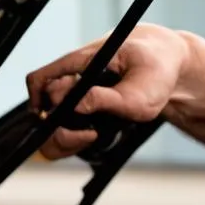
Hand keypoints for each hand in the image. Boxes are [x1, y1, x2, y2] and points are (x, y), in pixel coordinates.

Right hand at [25, 25, 190, 159]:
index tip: (75, 123)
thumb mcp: (135, 92)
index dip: (47, 106)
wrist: (163, 67)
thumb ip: (103, 99)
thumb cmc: (153, 73)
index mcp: (77, 63)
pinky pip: (65, 130)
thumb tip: (75, 105)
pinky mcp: (82, 110)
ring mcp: (74, 95)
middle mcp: (70, 78)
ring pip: (51, 125)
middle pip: (41, 109)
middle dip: (58, 132)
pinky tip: (94, 136)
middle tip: (91, 135)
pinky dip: (74, 141)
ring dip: (66, 140)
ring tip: (94, 136)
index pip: (40, 81)